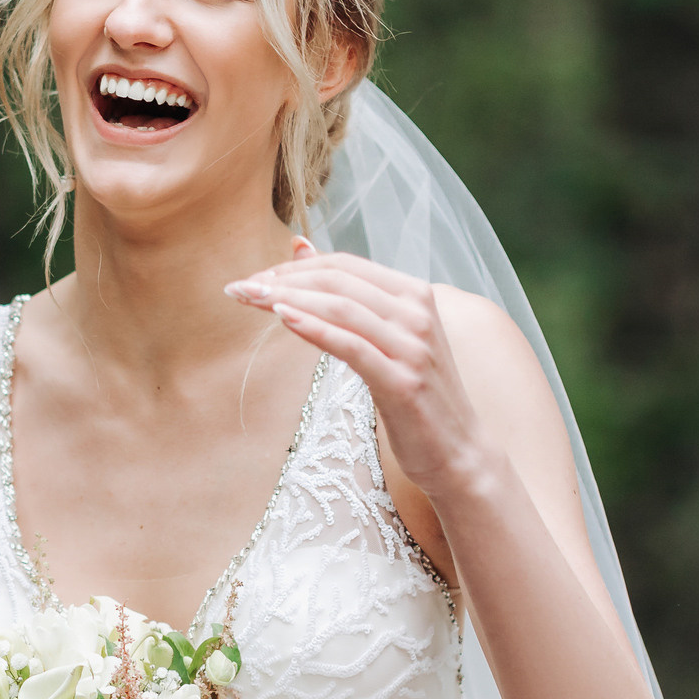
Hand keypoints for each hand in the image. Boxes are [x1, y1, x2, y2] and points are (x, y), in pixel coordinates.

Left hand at [226, 250, 492, 503]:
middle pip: (339, 281)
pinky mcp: (402, 382)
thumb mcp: (384, 338)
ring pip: (341, 308)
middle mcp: (417, 313)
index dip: (296, 266)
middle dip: (284, 280)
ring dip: (288, 300)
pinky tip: (283, 319)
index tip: (257, 277)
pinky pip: (351, 346)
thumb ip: (347, 295)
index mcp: (415, 294)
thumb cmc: (414, 393)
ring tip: (250, 299)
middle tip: (241, 287)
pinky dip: (315, 329)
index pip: (346, 264)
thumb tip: (299, 248)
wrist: (457, 451)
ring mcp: (412, 346)